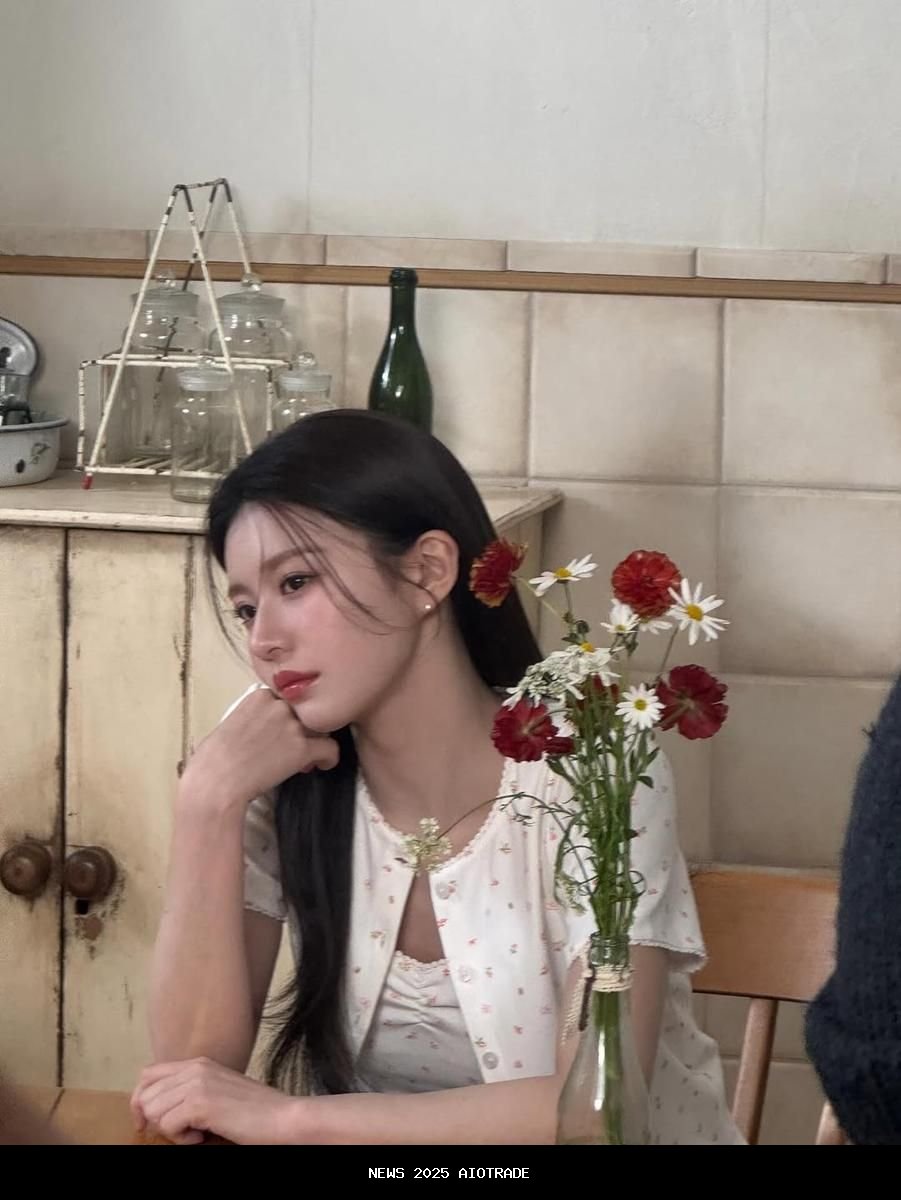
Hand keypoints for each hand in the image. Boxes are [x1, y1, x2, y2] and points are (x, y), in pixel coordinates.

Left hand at [131, 1057, 304, 1145]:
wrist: (281, 1118)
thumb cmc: (253, 1112)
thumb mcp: (217, 1091)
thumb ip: (191, 1090)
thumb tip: (156, 1108)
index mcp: (198, 1063)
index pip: (148, 1075)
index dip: (141, 1101)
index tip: (146, 1124)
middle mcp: (194, 1067)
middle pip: (146, 1096)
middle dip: (156, 1121)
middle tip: (184, 1131)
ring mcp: (197, 1083)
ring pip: (153, 1111)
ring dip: (171, 1130)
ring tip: (197, 1132)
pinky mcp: (200, 1102)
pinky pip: (168, 1125)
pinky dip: (182, 1139)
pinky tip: (203, 1136)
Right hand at [180, 685, 339, 811]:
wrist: (215, 783)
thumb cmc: (213, 761)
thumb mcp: (230, 724)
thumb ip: (253, 717)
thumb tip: (264, 728)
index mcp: (259, 696)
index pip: (288, 699)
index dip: (288, 717)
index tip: (283, 732)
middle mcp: (278, 705)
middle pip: (305, 712)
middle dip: (303, 729)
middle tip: (293, 748)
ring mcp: (291, 725)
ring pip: (321, 728)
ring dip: (314, 743)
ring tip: (305, 759)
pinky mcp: (302, 748)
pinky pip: (330, 748)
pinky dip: (328, 758)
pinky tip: (321, 765)